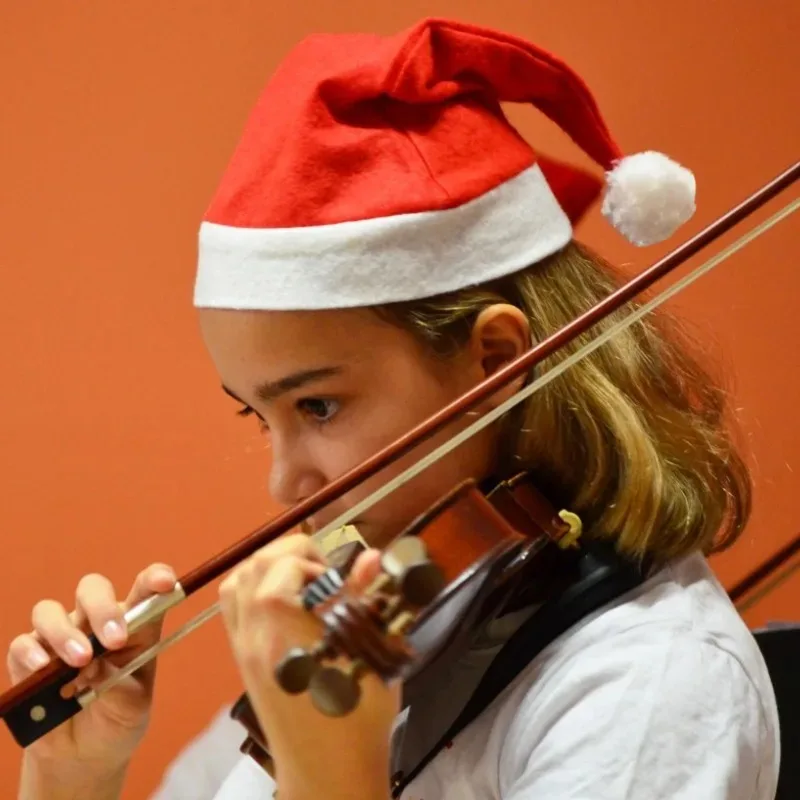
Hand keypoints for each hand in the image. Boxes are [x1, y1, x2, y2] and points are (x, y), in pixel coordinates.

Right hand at [7, 563, 177, 780]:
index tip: (165, 582)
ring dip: (65, 632)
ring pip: (50, 611)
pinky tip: (42, 668)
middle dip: (102, 608)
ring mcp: (59, 638)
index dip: (154, 578)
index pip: (143, 591)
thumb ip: (122, 680)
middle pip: (92, 589)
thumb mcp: (134, 703)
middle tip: (115, 639)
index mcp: (132, 625)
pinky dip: (31, 653)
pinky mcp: (28, 661)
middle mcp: (94, 623)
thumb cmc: (117, 718)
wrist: (85, 756)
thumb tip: (98, 663)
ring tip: (81, 661)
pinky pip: (22, 645)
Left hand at [220, 534, 397, 799]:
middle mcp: (257, 636)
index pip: (284, 565)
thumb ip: (366, 600)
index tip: (341, 579)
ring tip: (303, 582)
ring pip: (238, 582)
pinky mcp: (244, 661)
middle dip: (292, 553)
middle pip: (255, 564)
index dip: (316, 560)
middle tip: (324, 572)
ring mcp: (245, 649)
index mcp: (288, 631)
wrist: (328, 772)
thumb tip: (370, 558)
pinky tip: (285, 603)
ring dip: (269, 568)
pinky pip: (234, 608)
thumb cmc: (356, 721)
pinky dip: (253, 591)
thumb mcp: (372, 655)